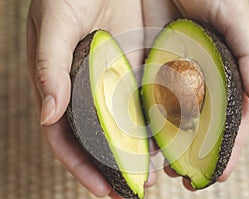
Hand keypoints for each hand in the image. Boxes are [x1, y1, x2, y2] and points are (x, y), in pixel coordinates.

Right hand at [26, 0, 154, 197]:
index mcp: (61, 87)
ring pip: (124, 126)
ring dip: (138, 152)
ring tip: (156, 174)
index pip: (65, 137)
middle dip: (115, 168)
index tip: (102, 189)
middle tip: (137, 189)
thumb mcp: (54, 24)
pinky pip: (144, 101)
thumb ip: (48, 67)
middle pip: (99, 139)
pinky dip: (153, 123)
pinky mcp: (135, 70)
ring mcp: (112, 83)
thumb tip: (47, 115)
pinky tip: (167, 139)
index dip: (81, 166)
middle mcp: (87, 92)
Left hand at [143, 0, 248, 189]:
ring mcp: (175, 77)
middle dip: (195, 156)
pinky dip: (147, 121)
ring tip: (162, 169)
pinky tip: (141, 141)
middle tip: (185, 179)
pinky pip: (149, 98)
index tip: (219, 176)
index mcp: (226, 75)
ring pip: (173, 119)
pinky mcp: (151, 68)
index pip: (231, 120)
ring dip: (168, 146)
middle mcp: (201, 81)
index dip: (228, 149)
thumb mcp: (238, 19)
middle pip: (200, 127)